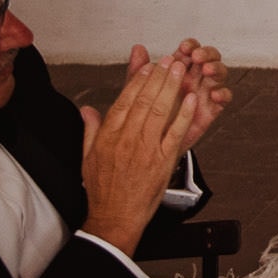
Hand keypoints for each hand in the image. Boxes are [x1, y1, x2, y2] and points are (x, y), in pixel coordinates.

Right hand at [80, 54, 196, 254]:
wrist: (114, 217)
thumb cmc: (102, 189)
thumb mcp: (87, 157)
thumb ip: (90, 130)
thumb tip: (87, 109)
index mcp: (108, 136)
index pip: (125, 100)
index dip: (138, 80)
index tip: (148, 65)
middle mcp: (126, 139)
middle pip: (144, 100)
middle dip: (158, 76)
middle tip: (169, 60)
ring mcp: (145, 149)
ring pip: (160, 110)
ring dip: (172, 87)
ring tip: (180, 69)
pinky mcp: (162, 160)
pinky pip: (176, 132)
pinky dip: (184, 113)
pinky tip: (191, 98)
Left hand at [128, 39, 231, 150]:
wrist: (152, 144)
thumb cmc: (148, 115)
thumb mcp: (139, 92)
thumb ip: (139, 71)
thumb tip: (137, 49)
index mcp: (179, 70)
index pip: (191, 50)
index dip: (191, 45)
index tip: (184, 47)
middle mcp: (194, 78)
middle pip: (209, 57)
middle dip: (206, 53)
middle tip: (197, 57)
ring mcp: (204, 92)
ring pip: (219, 73)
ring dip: (216, 68)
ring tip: (206, 70)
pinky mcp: (212, 108)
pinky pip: (225, 97)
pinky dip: (223, 93)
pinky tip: (214, 94)